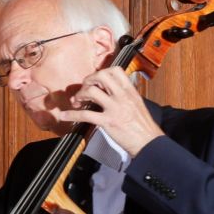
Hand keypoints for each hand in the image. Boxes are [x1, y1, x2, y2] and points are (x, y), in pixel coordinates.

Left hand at [49, 66, 163, 155]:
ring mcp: (115, 108)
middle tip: (84, 89)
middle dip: (88, 81)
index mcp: (130, 91)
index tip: (96, 81)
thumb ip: (124, 96)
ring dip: (80, 95)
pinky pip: (85, 115)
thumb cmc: (143, 125)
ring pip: (92, 91)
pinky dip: (71, 114)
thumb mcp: (136, 104)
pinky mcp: (108, 122)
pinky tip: (64, 115)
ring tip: (77, 102)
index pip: (116, 70)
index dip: (102, 72)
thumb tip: (109, 91)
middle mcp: (122, 96)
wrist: (149, 142)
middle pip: (101, 76)